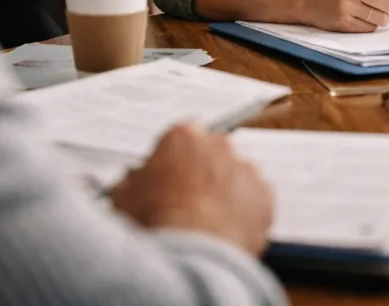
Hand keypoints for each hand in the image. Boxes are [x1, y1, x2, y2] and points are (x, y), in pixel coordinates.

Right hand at [109, 124, 273, 255]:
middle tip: (186, 203)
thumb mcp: (123, 197)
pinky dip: (244, 214)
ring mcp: (246, 169)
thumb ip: (131, 182)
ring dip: (223, 194)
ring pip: (234, 178)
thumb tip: (131, 183)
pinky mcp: (265, 195)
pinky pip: (255, 202)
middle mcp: (220, 145)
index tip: (167, 181)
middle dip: (200, 174)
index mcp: (184, 136)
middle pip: (210, 155)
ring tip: (205, 223)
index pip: (180, 140)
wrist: (191, 253)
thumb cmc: (155, 222)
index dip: (171, 162)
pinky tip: (224, 231)